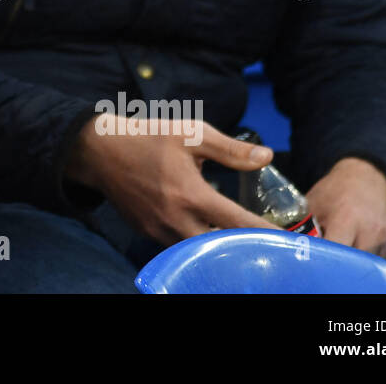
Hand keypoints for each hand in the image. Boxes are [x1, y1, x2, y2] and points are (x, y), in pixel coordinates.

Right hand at [67, 117, 275, 244]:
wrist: (99, 151)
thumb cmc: (148, 138)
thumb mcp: (191, 134)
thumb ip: (230, 149)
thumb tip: (266, 158)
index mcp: (191, 194)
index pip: (237, 223)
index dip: (265, 233)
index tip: (287, 242)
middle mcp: (175, 219)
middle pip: (218, 248)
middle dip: (241, 248)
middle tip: (262, 244)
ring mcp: (158, 230)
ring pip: (196, 251)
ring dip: (216, 247)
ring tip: (237, 242)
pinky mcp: (146, 232)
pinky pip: (176, 246)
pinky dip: (194, 244)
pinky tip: (204, 234)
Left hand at [305, 157, 385, 268]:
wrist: (367, 178)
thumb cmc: (334, 193)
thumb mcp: (312, 204)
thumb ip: (303, 228)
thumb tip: (291, 249)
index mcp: (346, 218)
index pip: (336, 250)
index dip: (324, 259)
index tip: (315, 259)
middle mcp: (372, 230)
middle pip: (355, 264)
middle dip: (341, 266)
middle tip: (330, 260)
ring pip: (371, 268)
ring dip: (359, 266)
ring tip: (347, 252)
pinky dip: (374, 266)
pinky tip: (362, 252)